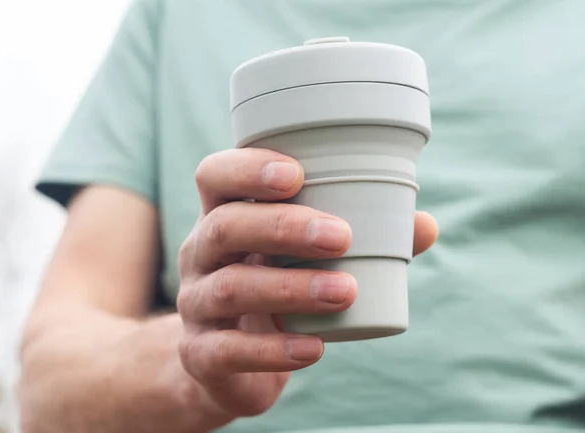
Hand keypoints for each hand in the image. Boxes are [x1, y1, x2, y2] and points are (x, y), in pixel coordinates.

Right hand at [177, 148, 437, 419]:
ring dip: (290, 287)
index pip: (215, 176)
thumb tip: (423, 225)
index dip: (247, 169)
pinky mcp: (200, 353)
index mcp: (223, 216)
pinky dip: (275, 351)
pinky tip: (315, 348)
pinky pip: (228, 350)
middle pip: (224, 227)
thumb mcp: (303, 257)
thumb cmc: (275, 286)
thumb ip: (361, 237)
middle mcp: (200, 254)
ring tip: (345, 291)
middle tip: (340, 236)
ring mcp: (195, 304)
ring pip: (231, 287)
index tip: (296, 173)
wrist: (229, 359)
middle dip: (282, 227)